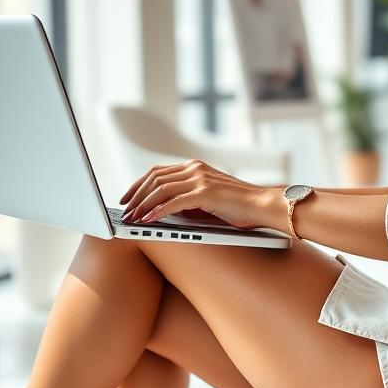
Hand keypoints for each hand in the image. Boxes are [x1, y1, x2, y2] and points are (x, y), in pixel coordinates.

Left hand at [119, 159, 282, 230]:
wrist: (264, 206)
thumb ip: (189, 197)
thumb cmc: (239, 207)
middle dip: (135, 196)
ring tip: (132, 219)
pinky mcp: (204, 193)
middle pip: (153, 178)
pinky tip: (147, 221)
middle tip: (124, 211)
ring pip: (159, 189)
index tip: (127, 198)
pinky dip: (157, 212)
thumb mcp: (209, 198)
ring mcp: (200, 179)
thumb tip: (163, 209)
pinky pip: (172, 202)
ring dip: (142, 205)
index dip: (138, 185)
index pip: (157, 172)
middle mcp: (195, 168)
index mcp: (195, 167)